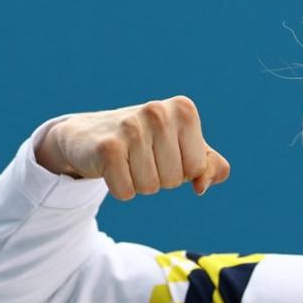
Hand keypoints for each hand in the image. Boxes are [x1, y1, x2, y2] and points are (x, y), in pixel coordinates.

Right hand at [35, 95, 229, 198]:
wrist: (90, 134)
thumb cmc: (150, 143)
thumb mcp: (187, 149)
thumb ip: (212, 167)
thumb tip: (201, 187)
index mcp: (184, 110)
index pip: (197, 168)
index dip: (181, 170)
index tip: (164, 151)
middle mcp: (158, 112)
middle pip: (174, 180)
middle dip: (160, 178)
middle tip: (142, 156)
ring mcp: (131, 127)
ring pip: (150, 188)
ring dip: (139, 183)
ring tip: (128, 159)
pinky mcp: (107, 147)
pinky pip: (126, 192)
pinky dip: (120, 188)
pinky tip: (112, 166)